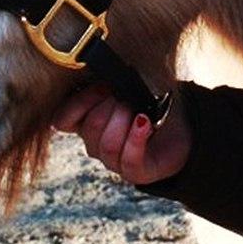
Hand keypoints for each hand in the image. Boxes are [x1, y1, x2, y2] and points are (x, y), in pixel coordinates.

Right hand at [51, 83, 191, 185]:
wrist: (180, 125)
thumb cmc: (149, 101)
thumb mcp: (126, 84)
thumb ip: (109, 79)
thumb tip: (103, 71)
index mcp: (85, 121)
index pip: (62, 120)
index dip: (79, 103)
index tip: (102, 87)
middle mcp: (95, 143)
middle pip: (91, 128)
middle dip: (111, 107)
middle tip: (127, 97)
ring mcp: (113, 161)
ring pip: (108, 145)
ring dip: (125, 122)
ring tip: (139, 110)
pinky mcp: (135, 172)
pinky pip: (129, 159)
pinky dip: (137, 138)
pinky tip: (144, 122)